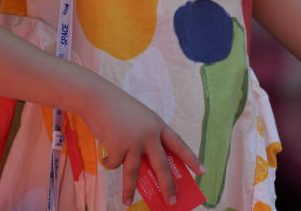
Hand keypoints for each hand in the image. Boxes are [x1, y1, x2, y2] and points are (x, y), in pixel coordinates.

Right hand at [81, 83, 203, 205]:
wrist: (98, 99)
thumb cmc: (118, 110)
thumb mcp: (139, 122)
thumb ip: (144, 143)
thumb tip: (143, 172)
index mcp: (159, 126)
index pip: (179, 145)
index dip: (191, 159)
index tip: (202, 171)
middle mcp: (150, 134)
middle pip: (162, 166)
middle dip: (167, 186)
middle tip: (172, 201)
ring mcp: (134, 141)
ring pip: (134, 172)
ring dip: (129, 189)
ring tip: (127, 202)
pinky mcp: (117, 147)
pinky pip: (114, 164)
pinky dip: (109, 162)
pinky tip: (105, 155)